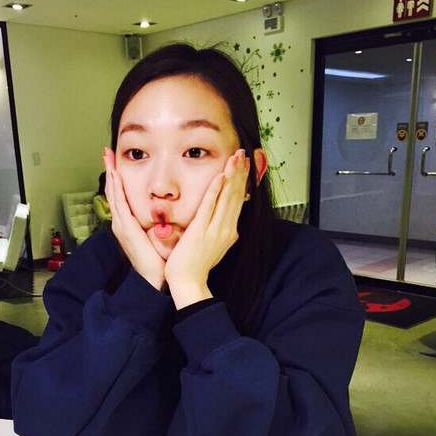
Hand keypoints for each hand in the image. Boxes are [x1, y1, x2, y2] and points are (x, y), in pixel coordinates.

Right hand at [103, 148, 165, 290]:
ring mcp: (121, 226)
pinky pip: (119, 204)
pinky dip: (115, 188)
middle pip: (113, 192)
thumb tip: (164, 210)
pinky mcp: (126, 229)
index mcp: (128, 225)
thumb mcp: (156, 236)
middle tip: (107, 153)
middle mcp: (121, 223)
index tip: (116, 163)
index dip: (117, 179)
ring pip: (113, 194)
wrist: (155, 278)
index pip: (120, 196)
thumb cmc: (158, 259)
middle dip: (110, 171)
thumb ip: (156, 222)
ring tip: (108, 158)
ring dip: (110, 175)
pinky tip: (115, 176)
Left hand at [165, 149, 249, 308]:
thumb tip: (230, 224)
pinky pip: (209, 207)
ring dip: (232, 176)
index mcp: (229, 231)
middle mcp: (226, 228)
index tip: (245, 165)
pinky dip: (215, 191)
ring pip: (227, 198)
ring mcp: (214, 230)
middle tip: (243, 154)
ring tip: (236, 158)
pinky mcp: (200, 231)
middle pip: (236, 196)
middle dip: (241, 173)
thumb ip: (222, 232)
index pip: (239, 201)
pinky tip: (220, 176)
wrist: (189, 282)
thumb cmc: (198, 264)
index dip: (243, 181)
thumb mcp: (216, 246)